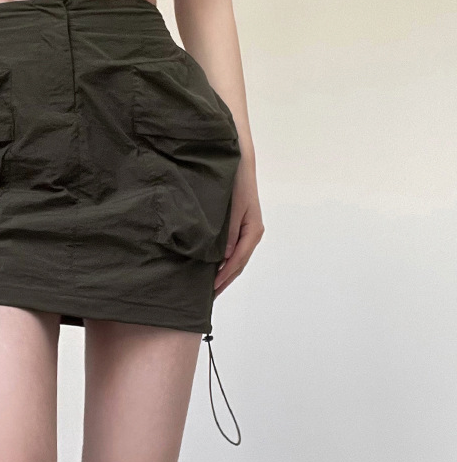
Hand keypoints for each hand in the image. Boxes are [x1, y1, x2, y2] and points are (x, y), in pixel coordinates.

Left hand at [214, 157, 263, 295]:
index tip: (211, 289)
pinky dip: (224, 262)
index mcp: (253, 230)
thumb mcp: (232, 208)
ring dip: (224, 274)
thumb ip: (228, 232)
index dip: (224, 276)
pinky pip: (233, 250)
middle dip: (224, 281)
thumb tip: (224, 257)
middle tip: (209, 298)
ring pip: (236, 259)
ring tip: (210, 289)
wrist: (239, 163)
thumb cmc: (236, 183)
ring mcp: (247, 231)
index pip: (237, 260)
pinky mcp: (240, 227)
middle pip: (238, 264)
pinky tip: (213, 268)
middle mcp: (252, 233)